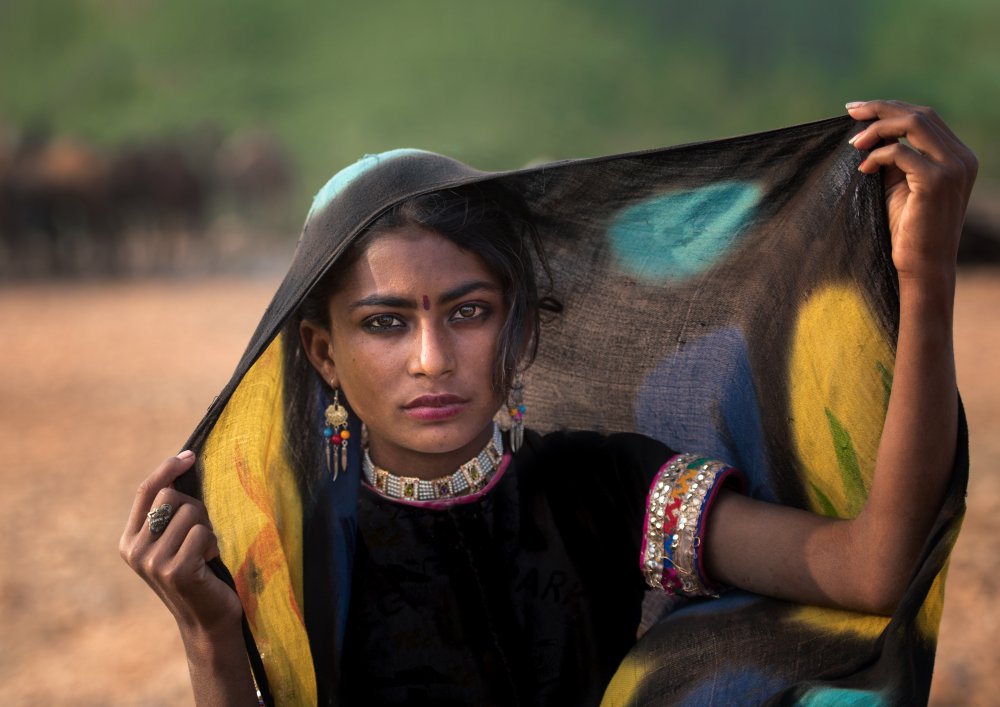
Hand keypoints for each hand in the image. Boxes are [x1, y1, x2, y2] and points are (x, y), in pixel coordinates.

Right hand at [119, 451, 242, 636]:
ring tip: (205, 550)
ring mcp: (153, 562)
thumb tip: (180, 466)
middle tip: (202, 532)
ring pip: (189, 512)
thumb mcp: (173, 541)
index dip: (167, 468)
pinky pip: (201, 532)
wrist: (207, 619)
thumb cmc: (197, 571)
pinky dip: (212, 542)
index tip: (190, 455)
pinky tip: (209, 562)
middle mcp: (135, 551)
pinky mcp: (175, 571)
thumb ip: (168, 513)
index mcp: (129, 540)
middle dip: (195, 507)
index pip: (146, 491)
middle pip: (170, 497)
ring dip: (206, 527)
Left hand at [846, 100, 976, 282]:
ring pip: (913, 123)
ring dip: (877, 127)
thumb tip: (867, 132)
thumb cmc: (907, 230)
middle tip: (849, 112)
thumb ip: (893, 158)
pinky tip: (863, 168)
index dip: (890, 108)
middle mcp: (961, 158)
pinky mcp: (936, 181)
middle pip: (920, 114)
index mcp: (957, 156)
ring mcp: (953, 167)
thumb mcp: (899, 186)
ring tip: (853, 142)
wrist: (923, 266)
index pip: (925, 118)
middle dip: (880, 108)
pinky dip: (877, 154)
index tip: (857, 110)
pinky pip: (901, 151)